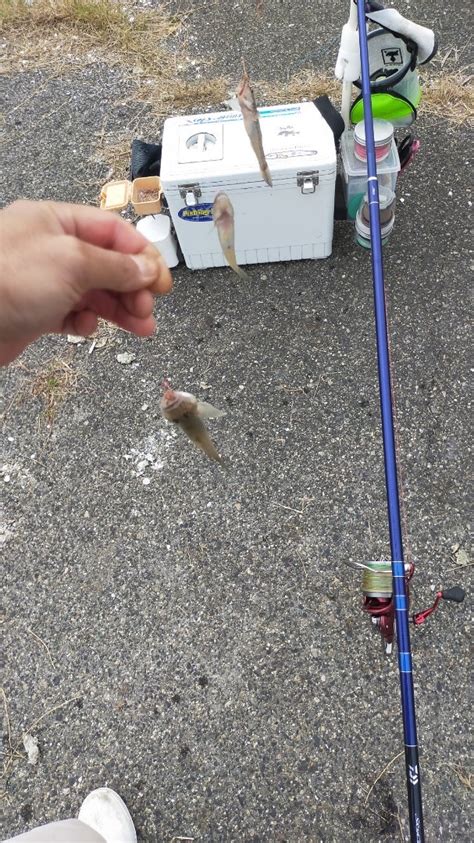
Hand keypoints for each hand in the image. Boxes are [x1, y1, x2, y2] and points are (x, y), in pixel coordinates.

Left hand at [0, 200, 172, 364]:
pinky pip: (72, 314)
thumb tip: (148, 268)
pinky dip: (85, 323)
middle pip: (107, 263)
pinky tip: (85, 330)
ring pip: (94, 292)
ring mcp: (42, 280)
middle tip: (148, 309)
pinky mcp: (35, 310)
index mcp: (55, 222)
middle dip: (133, 287)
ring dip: (119, 309)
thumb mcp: (73, 263)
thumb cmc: (6, 281)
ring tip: (141, 328)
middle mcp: (49, 247)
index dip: (142, 255)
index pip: (113, 231)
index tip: (161, 281)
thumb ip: (116, 265)